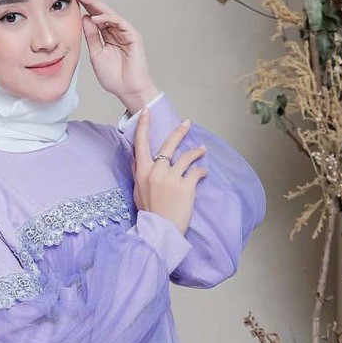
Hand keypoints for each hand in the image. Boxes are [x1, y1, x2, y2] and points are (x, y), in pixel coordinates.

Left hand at [74, 0, 156, 105]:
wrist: (128, 90)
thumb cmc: (114, 77)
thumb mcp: (96, 54)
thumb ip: (92, 37)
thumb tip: (85, 18)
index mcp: (107, 36)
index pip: (95, 18)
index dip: (84, 7)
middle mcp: (117, 32)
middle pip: (102, 12)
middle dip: (89, 0)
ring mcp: (126, 33)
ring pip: (110, 14)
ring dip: (96, 6)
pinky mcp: (133, 36)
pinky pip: (120, 23)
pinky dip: (108, 19)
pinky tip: (96, 17)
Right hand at [132, 110, 206, 234]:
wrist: (159, 231)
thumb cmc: (149, 213)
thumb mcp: (138, 192)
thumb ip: (139, 174)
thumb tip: (139, 160)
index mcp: (142, 172)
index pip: (140, 144)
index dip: (143, 126)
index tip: (147, 111)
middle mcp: (156, 171)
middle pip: (168, 145)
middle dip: (179, 132)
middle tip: (187, 123)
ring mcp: (171, 178)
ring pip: (186, 157)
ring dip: (196, 151)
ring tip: (202, 150)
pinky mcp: (186, 187)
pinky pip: (197, 172)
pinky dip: (201, 171)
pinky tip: (204, 173)